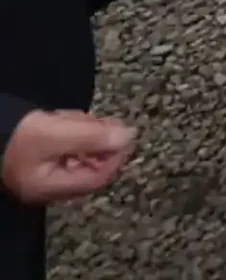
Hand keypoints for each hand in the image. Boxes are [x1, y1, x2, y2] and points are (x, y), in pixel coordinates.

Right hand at [3, 110, 136, 205]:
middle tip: (97, 120)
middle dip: (97, 139)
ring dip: (82, 131)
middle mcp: (50, 185)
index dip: (115, 156)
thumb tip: (128, 137)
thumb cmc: (16, 139)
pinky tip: (60, 119)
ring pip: (80, 152)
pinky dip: (69, 129)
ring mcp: (44, 172)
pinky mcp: (40, 158)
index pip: (99, 178)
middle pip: (91, 164)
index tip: (122, 133)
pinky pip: (65, 145)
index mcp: (54, 187)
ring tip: (68, 118)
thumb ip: (93, 137)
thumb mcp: (56, 134)